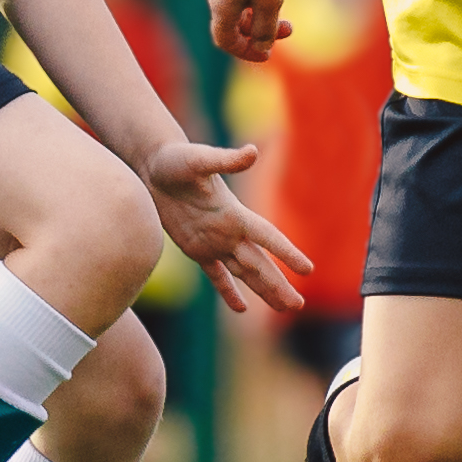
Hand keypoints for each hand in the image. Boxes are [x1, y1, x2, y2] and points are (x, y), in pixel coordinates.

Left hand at [140, 138, 312, 313]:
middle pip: (260, 263)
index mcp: (234, 213)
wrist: (154, 165)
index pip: (267, 237)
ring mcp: (214, 241)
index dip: (286, 253)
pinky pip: (216, 275)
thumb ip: (226, 160)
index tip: (307, 269)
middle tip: (298, 305)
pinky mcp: (196, 249)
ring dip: (263, 290)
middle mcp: (230, 231)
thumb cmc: (176, 159)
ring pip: (245, 272)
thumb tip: (252, 152)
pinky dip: (228, 291)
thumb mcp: (198, 160)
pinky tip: (240, 308)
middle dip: (278, 284)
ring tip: (285, 307)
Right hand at [202, 0, 294, 65]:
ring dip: (263, 6)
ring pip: (241, 1)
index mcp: (220, 7)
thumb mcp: (270, 0)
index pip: (226, 41)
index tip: (269, 54)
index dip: (246, 52)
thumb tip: (261, 49)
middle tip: (290, 27)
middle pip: (236, 22)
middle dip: (263, 28)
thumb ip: (265, 28)